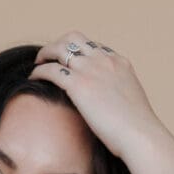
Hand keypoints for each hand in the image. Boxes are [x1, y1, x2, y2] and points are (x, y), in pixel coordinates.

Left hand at [27, 31, 166, 161]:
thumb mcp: (132, 102)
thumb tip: (113, 104)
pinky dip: (39, 71)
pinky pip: (50, 70)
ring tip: (38, 64)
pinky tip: (33, 78)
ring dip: (45, 53)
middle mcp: (104, 60)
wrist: (140, 135)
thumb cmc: (138, 128)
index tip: (69, 61)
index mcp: (119, 63)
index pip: (93, 46)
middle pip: (73, 38)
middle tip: (48, 57)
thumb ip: (120, 95)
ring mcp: (91, 70)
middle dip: (58, 44)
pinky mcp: (78, 85)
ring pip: (59, 48)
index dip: (78, 51)